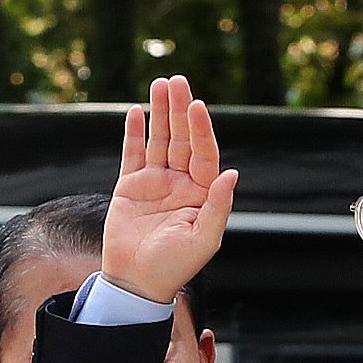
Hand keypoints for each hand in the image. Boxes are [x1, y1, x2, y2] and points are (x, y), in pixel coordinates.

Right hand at [102, 74, 237, 303]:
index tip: (196, 105)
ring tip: (160, 84)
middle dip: (179, 111)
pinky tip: (137, 112)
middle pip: (182, 140)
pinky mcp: (130, 186)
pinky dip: (134, 133)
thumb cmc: (175, 266)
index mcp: (202, 195)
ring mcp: (155, 183)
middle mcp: (181, 185)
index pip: (204, 154)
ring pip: (159, 140)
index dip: (201, 130)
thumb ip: (218, 207)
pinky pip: (133, 154)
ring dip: (160, 113)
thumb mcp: (203, 240)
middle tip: (176, 81)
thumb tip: (232, 174)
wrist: (138, 282)